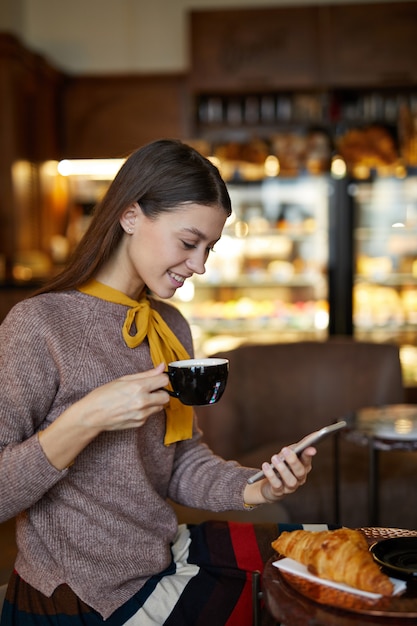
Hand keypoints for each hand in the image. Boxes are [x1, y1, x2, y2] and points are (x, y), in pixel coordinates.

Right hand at [38, 364, 169, 469]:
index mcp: (138, 387)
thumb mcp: (123, 379)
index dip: (161, 378)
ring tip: (140, 398)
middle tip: (150, 390)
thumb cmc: (104, 395)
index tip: (156, 379)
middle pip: (166, 396)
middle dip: (161, 392)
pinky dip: (146, 410)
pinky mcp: (140, 423)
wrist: (92, 415)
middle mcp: (143, 402)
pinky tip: (133, 407)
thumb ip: (146, 374)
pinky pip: (150, 415)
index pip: (164, 381)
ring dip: (154, 402)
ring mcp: (142, 414)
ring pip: (160, 407)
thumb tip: (161, 367)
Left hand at [243, 446, 315, 505]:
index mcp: (303, 468)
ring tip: (274, 458)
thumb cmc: (282, 466)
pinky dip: (271, 475)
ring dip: (282, 469)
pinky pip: (276, 485)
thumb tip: (307, 437)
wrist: (269, 486)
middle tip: (285, 450)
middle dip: (293, 461)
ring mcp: (290, 487)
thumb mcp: (287, 455)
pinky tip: (265, 466)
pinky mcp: (278, 492)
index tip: (309, 447)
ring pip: (290, 481)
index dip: (308, 455)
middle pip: (300, 472)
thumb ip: (295, 448)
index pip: (307, 461)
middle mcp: (299, 479)